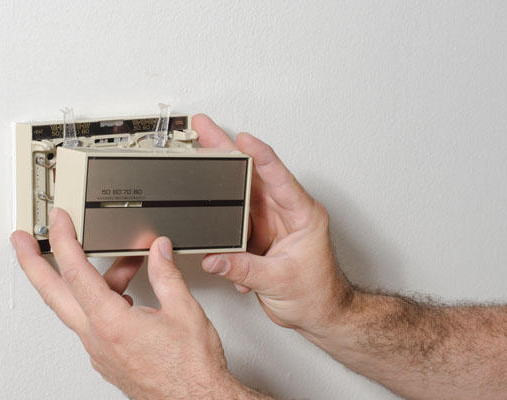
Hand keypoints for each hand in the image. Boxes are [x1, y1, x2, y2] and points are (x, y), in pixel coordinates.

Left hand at [11, 208, 258, 398]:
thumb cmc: (190, 368)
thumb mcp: (184, 311)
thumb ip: (167, 274)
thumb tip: (158, 250)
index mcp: (112, 323)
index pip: (76, 273)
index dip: (63, 241)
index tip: (58, 221)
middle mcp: (98, 338)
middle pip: (53, 294)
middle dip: (33, 264)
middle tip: (22, 242)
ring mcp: (99, 351)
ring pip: (78, 307)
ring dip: (89, 280)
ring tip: (124, 264)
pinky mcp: (107, 358)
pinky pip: (92, 322)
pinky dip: (101, 301)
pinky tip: (125, 294)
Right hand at [195, 114, 352, 338]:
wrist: (321, 313)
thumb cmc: (318, 294)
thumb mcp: (278, 281)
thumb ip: (243, 269)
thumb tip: (215, 258)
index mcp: (302, 214)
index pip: (279, 177)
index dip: (260, 155)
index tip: (242, 138)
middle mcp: (286, 212)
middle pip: (253, 175)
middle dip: (226, 150)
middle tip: (204, 129)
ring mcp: (270, 222)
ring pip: (239, 193)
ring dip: (218, 180)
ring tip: (197, 157)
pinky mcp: (258, 235)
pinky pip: (233, 221)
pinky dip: (219, 220)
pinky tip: (206, 205)